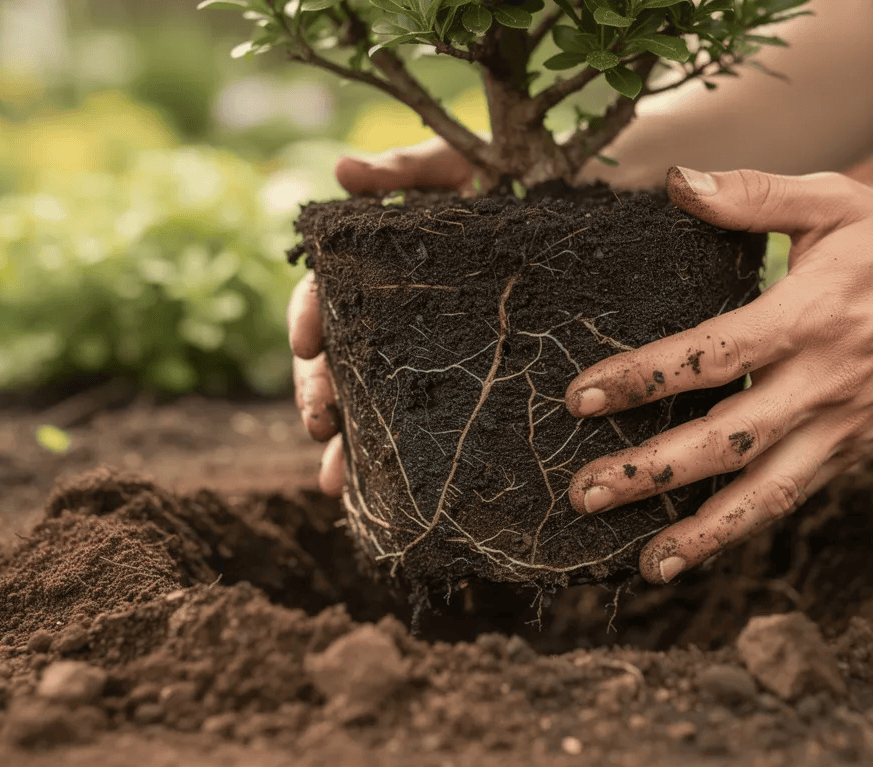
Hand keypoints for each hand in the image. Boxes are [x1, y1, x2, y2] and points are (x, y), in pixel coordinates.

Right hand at [291, 138, 472, 495]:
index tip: (308, 344)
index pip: (324, 294)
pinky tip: (371, 491)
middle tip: (318, 425)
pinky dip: (384, 458)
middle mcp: (380, 313)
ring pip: (360, 400)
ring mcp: (410, 350)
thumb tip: (342, 170)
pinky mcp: (445, 379)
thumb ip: (404, 170)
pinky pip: (406, 422)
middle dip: (317, 394)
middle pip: (332, 358)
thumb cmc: (505, 181)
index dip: (309, 317)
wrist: (564, 216)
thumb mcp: (458, 169)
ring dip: (340, 443)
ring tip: (333, 481)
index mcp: (370, 265)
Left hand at [564, 166, 872, 584]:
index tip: (582, 397)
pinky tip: (700, 548)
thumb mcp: (834, 202)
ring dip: (704, 530)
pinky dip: (746, 527)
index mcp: (809, 317)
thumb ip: (753, 195)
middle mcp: (823, 383)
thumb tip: (677, 183)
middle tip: (586, 493)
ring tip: (647, 563)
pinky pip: (794, 498)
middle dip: (654, 472)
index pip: (713, 356)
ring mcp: (841, 427)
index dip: (644, 378)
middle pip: (729, 441)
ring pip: (766, 492)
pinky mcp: (854, 451)